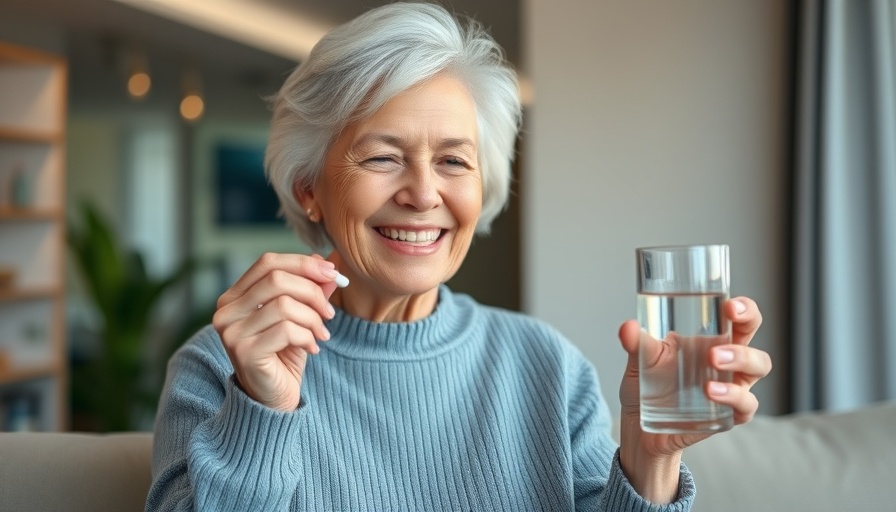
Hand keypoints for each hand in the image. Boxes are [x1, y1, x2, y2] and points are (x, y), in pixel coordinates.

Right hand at [213, 253, 340, 410]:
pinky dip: (307, 336)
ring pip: (284, 305)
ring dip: (313, 319)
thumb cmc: (285, 353)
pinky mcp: (244, 352)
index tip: (332, 273)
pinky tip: (312, 348)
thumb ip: (310, 290)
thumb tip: (329, 265)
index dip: (303, 263)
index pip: (268, 262)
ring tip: (321, 334)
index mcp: (235, 296)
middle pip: (277, 279)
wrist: (274, 398)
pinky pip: (286, 330)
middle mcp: (226, 311)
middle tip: (330, 312)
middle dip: (313, 292)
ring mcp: (232, 332)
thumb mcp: (301, 316)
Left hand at [616, 297, 771, 501]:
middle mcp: (728, 360)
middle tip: (717, 335)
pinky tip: (712, 392)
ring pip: (758, 366)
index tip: (729, 306)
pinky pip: (746, 405)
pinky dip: (734, 396)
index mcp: (710, 340)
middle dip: (747, 327)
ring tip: (713, 361)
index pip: (739, 317)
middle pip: (752, 334)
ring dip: (741, 359)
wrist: (639, 427)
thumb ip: (635, 343)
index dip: (744, 308)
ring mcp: (732, 386)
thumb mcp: (639, 361)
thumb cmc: (646, 386)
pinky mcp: (729, 414)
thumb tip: (628, 326)